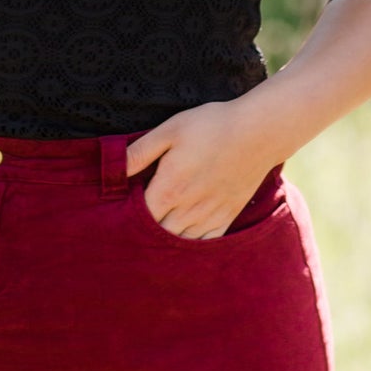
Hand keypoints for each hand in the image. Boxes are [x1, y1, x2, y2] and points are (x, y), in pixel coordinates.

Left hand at [124, 99, 279, 239]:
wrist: (258, 132)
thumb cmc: (211, 126)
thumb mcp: (170, 130)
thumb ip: (140, 152)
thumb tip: (113, 172)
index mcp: (169, 189)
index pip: (138, 218)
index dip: (127, 216)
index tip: (122, 208)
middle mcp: (187, 209)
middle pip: (157, 234)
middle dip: (144, 231)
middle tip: (136, 222)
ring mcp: (209, 215)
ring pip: (179, 242)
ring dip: (166, 240)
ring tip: (156, 231)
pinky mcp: (227, 216)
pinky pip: (205, 243)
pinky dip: (192, 244)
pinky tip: (184, 237)